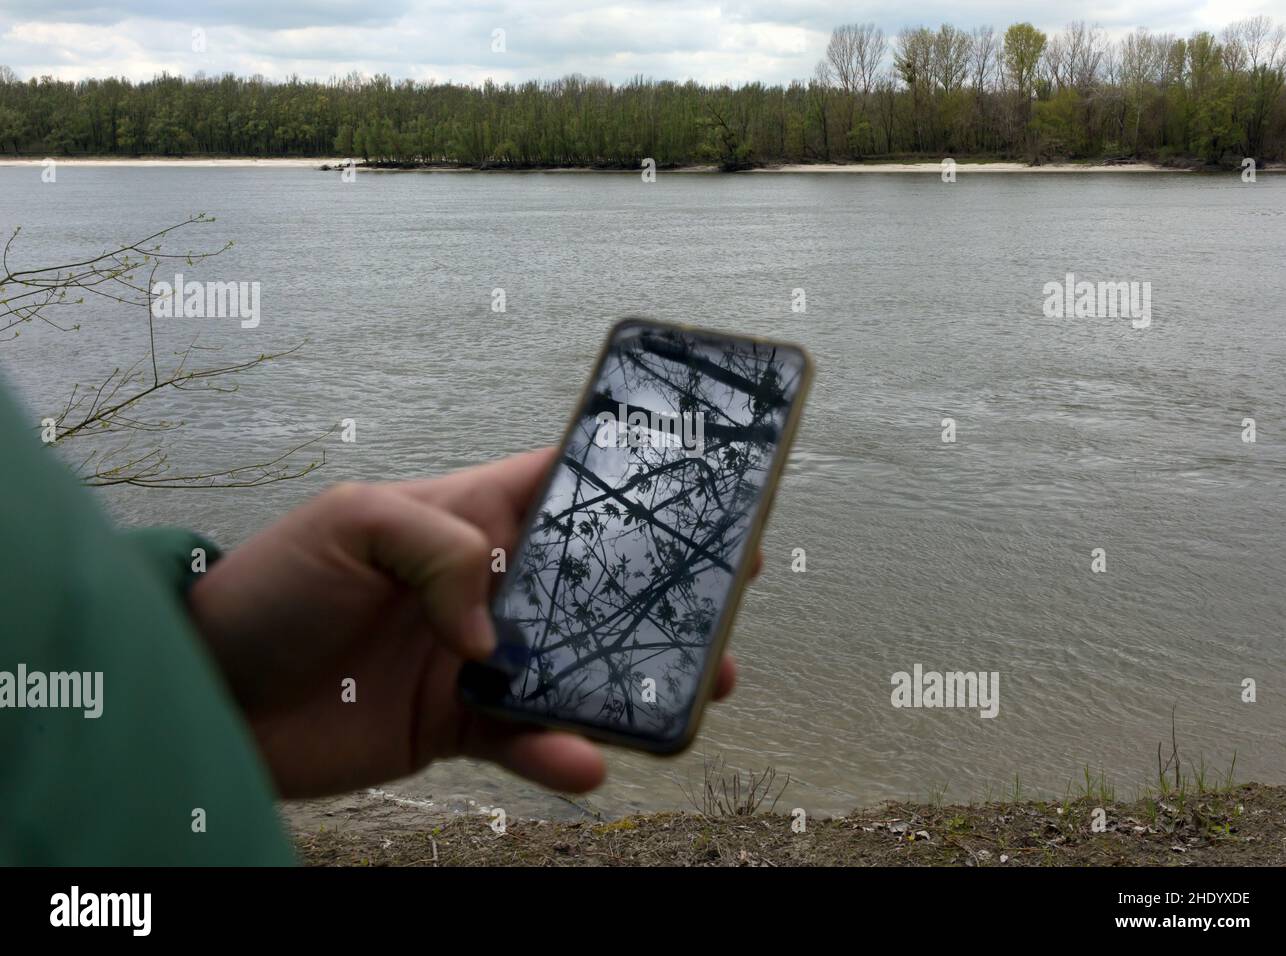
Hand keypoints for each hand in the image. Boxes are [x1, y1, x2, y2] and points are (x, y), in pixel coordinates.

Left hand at [188, 448, 746, 798]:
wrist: (209, 694)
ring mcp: (479, 659)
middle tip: (729, 601)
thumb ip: (435, 551)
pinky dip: (561, 751)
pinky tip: (586, 759)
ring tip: (698, 690)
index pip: (565, 487)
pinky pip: (527, 739)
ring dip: (637, 679)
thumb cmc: (270, 587)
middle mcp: (488, 587)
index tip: (704, 493)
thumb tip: (495, 632)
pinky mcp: (459, 726)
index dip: (634, 486)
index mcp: (469, 518)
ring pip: (579, 667)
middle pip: (596, 583)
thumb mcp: (347, 522)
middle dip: (664, 590)